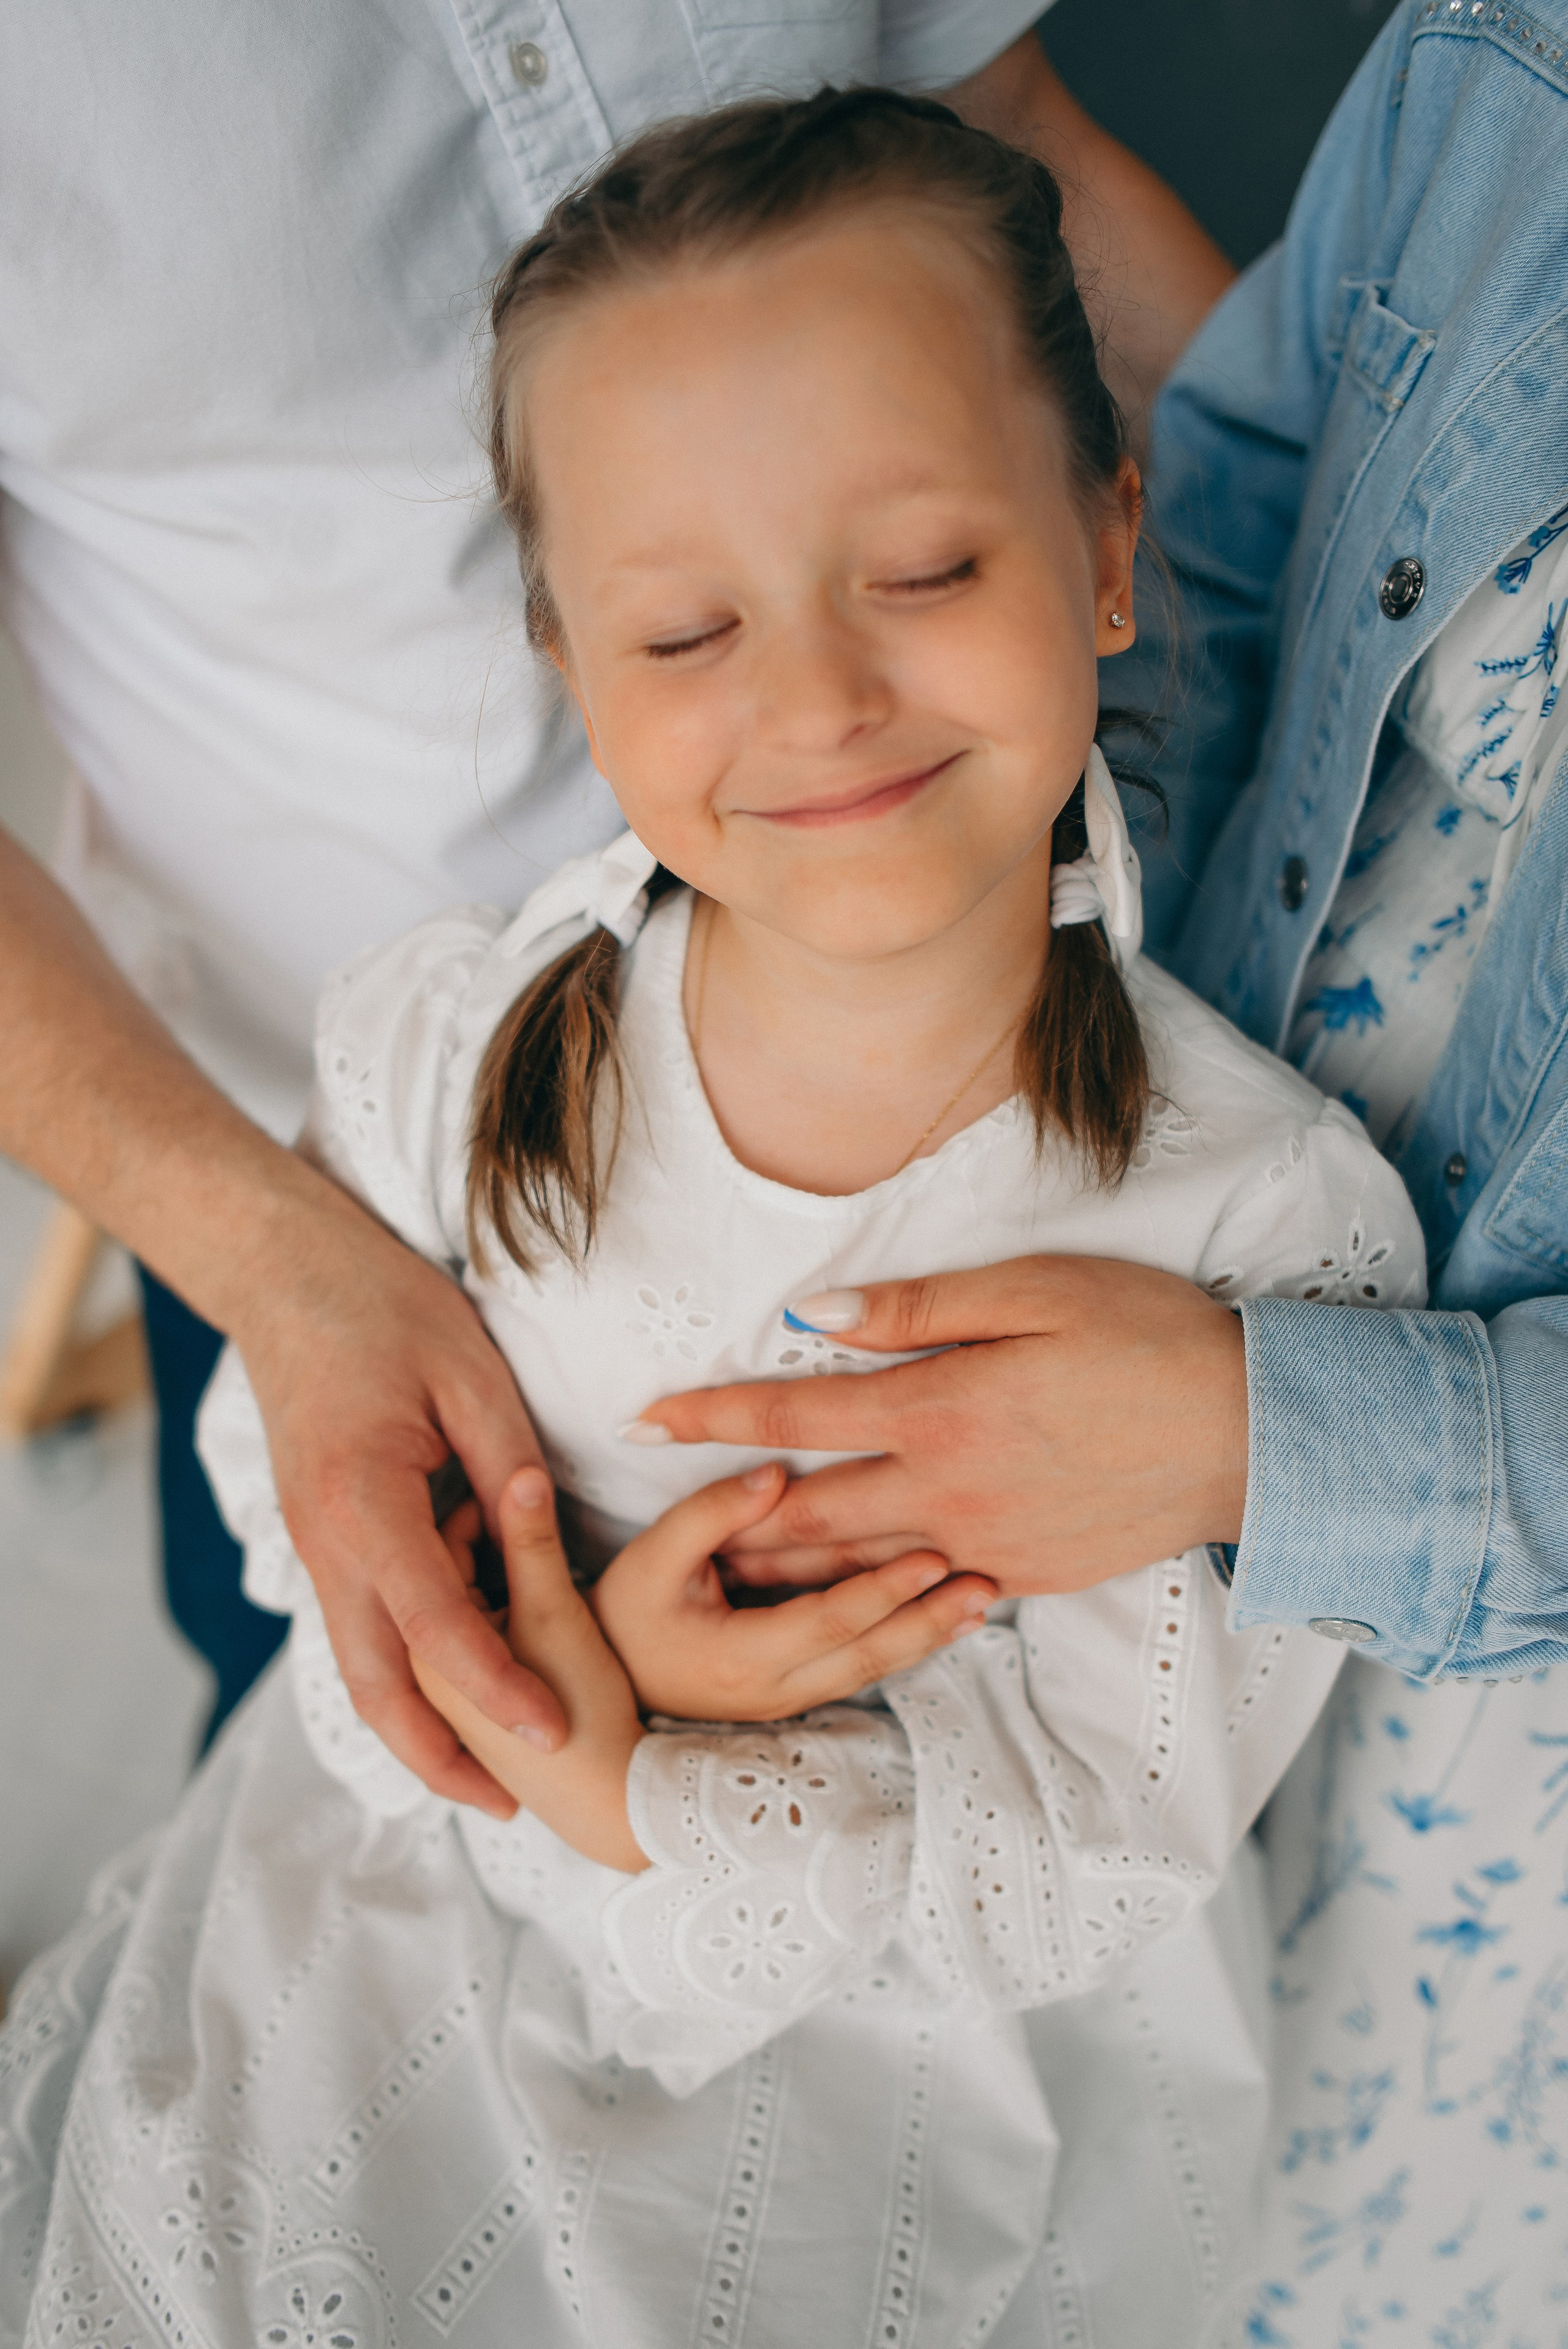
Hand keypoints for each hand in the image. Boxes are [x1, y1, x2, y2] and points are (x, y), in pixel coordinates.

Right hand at [0, 829, 559, 1814]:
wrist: (283, 1270)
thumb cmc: (379, 1306)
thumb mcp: (467, 1373)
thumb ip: (507, 1462)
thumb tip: (546, 1532)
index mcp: (365, 1506)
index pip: (441, 1627)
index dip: (501, 1686)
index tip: (559, 1730)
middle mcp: (328, 1544)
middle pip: (382, 1683)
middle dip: (445, 1755)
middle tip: (518, 1805)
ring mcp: (314, 1544)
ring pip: (363, 1668)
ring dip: (420, 1726)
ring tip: (489, 1773)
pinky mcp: (320, 1533)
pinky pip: (360, 1626)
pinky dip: (404, 1670)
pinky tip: (456, 1683)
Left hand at [416, 1469, 646, 1870]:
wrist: (624, 1801)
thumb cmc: (587, 1713)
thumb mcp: (556, 1615)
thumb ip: (532, 1543)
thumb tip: (523, 1476)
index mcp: (417, 1650)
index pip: (433, 1555)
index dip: (485, 1513)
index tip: (527, 1494)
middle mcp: (410, 1676)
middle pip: (427, 1580)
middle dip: (471, 1542)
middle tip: (523, 1521)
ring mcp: (435, 1697)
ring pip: (438, 1610)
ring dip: (478, 1576)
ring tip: (533, 1559)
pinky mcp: (462, 1712)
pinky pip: (453, 1641)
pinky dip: (480, 1609)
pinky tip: (525, 1599)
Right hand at [590, 1462, 995, 1720]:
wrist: (602, 1689)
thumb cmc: (624, 1614)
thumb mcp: (651, 1556)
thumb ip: (711, 1513)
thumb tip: (775, 1474)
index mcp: (742, 1656)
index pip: (827, 1622)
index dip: (882, 1591)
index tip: (932, 1556)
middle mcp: (775, 1689)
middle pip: (868, 1656)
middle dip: (929, 1620)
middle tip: (984, 1584)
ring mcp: (789, 1699)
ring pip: (873, 1670)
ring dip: (929, 1637)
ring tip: (983, 1602)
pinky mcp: (796, 1694)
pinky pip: (861, 1671)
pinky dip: (905, 1644)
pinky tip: (943, 1621)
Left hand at [627, 1257, 1247, 1594]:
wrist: (1249, 1434)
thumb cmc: (1145, 1339)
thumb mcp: (1032, 1292)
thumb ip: (920, 1311)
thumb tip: (818, 1318)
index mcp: (937, 1414)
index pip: (792, 1421)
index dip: (711, 1418)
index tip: (646, 1418)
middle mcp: (946, 1494)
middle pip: (805, 1519)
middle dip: (723, 1524)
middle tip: (656, 1532)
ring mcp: (984, 1547)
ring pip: (857, 1571)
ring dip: (783, 1574)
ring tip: (719, 1574)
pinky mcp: (1025, 1576)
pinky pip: (927, 1593)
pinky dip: (873, 1595)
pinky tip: (843, 1594)